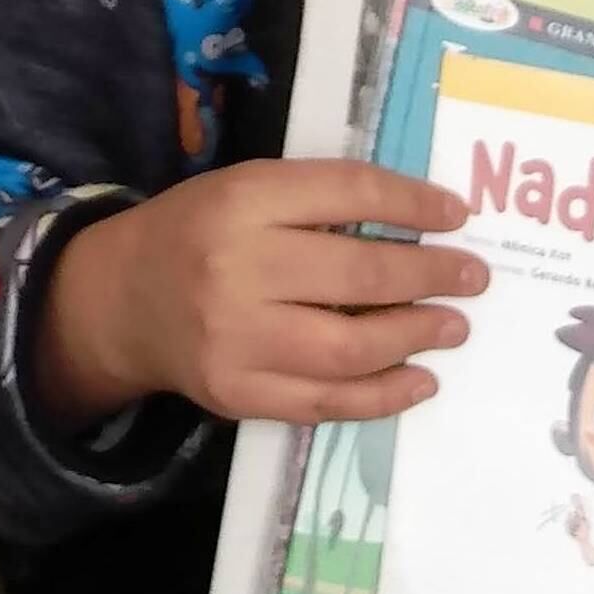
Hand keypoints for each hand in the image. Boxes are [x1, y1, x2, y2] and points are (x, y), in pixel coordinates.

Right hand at [37, 160, 480, 426]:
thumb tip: (420, 224)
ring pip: (351, 347)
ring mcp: (236, 338)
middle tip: (472, 277)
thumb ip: (314, 203)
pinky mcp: (239, 394)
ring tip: (454, 326)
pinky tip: (420, 379)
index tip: (458, 215)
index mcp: (240, 199)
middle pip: (357, 275)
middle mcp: (236, 267)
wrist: (121, 300)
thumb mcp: (243, 191)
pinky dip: (385, 395)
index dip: (412, 203)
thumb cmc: (196, 233)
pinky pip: (328, 401)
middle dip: (430, 276)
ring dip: (417, 336)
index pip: (346, 193)